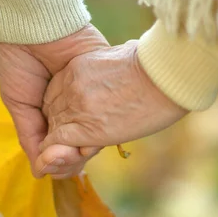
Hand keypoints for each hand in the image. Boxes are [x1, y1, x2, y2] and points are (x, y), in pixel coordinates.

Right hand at [0, 24, 107, 178]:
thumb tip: (39, 171)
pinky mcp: (107, 81)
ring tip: (78, 151)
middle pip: (80, 139)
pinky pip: (109, 109)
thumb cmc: (19, 60)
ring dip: (88, 145)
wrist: (35, 24)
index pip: (59, 141)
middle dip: (73, 155)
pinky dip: (103, 125)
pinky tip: (93, 137)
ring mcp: (91, 94)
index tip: (52, 166)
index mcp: (50, 109)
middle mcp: (73, 104)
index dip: (57, 157)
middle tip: (67, 161)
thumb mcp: (18, 103)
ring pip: (97, 129)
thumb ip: (30, 136)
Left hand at [39, 40, 187, 154]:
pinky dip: (56, 153)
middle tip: (70, 141)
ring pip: (54, 129)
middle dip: (59, 127)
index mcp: (77, 66)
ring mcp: (76, 106)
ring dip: (59, 144)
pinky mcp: (85, 128)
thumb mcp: (120, 56)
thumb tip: (117, 68)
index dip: (62, 109)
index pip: (55, 92)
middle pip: (52, 111)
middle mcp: (71, 86)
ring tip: (64, 155)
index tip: (73, 119)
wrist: (165, 75)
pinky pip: (58, 143)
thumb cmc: (155, 65)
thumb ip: (107, 67)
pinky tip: (58, 160)